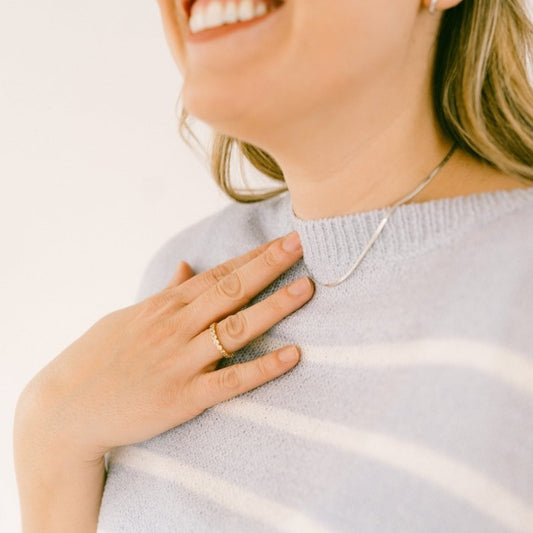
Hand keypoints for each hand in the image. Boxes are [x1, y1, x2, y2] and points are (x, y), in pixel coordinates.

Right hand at [16, 231, 313, 462]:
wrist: (64, 410)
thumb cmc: (98, 358)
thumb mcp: (129, 317)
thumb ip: (166, 293)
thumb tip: (186, 265)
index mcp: (164, 306)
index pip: (218, 273)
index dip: (253, 256)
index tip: (282, 239)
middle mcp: (175, 327)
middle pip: (230, 289)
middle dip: (268, 265)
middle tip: (302, 244)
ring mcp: (180, 362)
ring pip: (235, 328)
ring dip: (273, 307)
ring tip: (306, 289)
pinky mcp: (183, 398)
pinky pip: (230, 380)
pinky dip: (263, 368)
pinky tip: (292, 355)